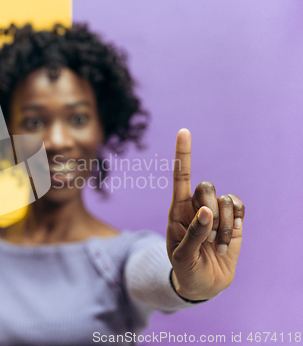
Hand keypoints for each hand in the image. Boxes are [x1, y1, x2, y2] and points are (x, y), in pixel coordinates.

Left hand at [166, 129, 244, 300]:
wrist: (202, 284)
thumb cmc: (185, 269)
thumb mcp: (182, 256)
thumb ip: (193, 235)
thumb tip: (207, 212)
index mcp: (177, 210)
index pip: (180, 177)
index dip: (182, 154)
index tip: (183, 131)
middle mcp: (195, 206)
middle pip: (206, 187)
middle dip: (209, 211)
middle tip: (206, 235)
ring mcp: (215, 212)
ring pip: (225, 199)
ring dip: (223, 226)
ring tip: (215, 246)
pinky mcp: (232, 219)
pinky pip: (238, 206)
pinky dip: (235, 223)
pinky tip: (227, 239)